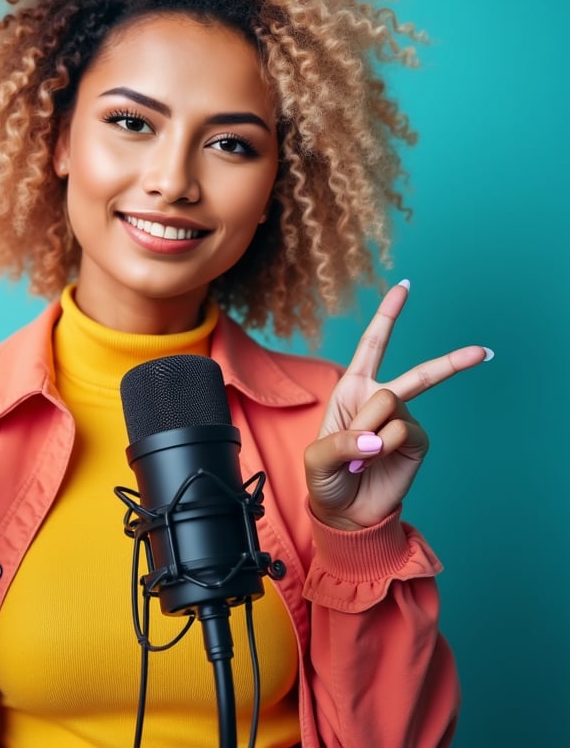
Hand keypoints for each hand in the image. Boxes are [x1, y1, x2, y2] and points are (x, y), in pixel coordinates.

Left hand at [304, 281, 490, 529]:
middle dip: (451, 362)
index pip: (373, 345)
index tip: (406, 287)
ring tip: (359, 454)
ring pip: (392, 402)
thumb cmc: (326, 478)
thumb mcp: (317, 457)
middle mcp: (380, 399)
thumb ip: (342, 442)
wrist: (344, 512)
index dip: (388, 315)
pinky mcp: (415, 443)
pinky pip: (402, 430)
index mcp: (352, 389)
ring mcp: (401, 421)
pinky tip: (373, 460)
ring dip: (370, 428)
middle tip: (482, 351)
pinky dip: (383, 446)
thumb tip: (379, 437)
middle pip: (417, 374)